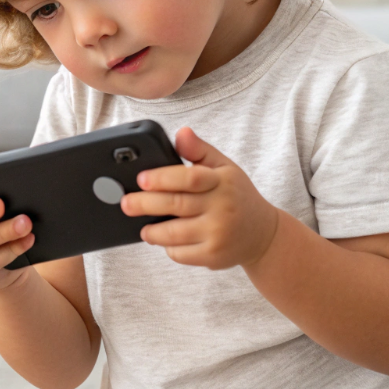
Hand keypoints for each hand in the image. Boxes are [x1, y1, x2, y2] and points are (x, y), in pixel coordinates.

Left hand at [120, 127, 278, 269]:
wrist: (262, 234)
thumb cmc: (236, 196)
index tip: (141, 179)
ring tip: (142, 226)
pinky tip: (164, 240)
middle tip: (126, 203)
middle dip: (145, 204)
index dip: (163, 177)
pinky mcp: (213, 256)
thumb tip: (181, 132)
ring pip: (174, 233)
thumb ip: (199, 150)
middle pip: (176, 205)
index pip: (190, 178)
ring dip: (152, 231)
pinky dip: (168, 247)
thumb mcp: (224, 168)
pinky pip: (180, 253)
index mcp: (223, 182)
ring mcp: (218, 234)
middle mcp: (222, 208)